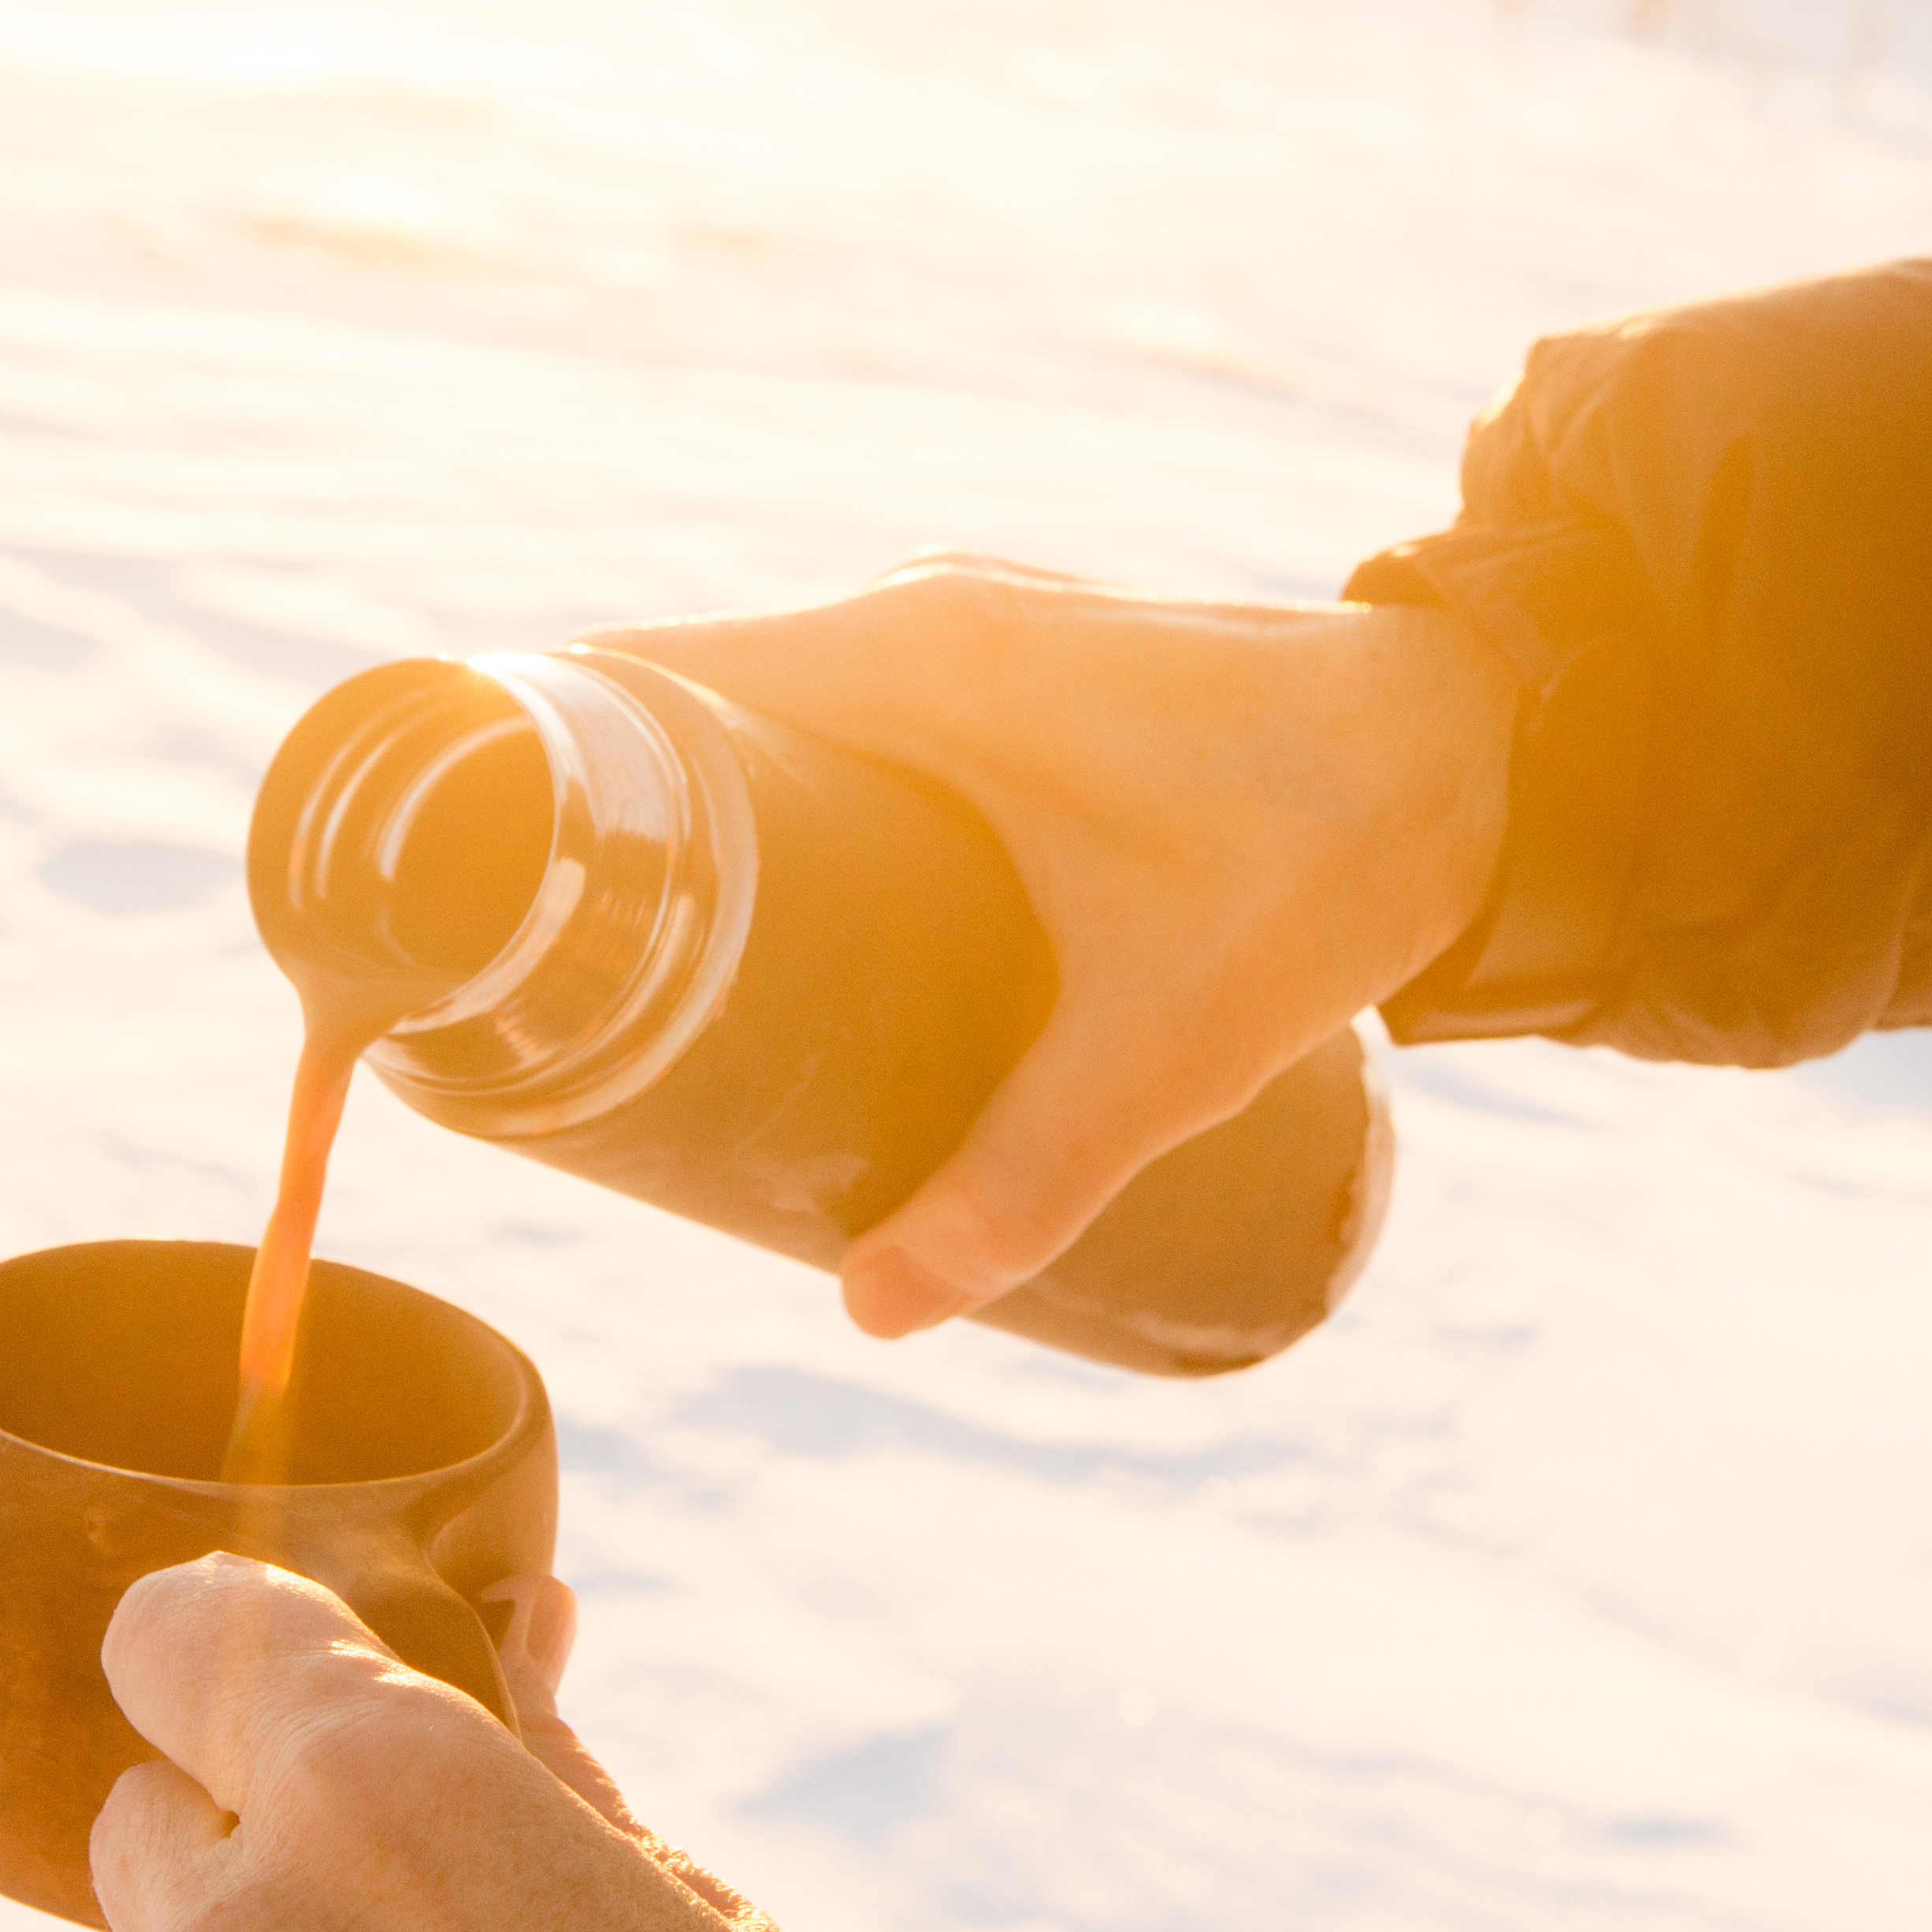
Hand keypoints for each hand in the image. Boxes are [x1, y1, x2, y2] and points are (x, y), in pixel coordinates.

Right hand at [596, 557, 1516, 1335]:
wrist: (1494, 748)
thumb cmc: (1331, 860)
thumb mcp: (1170, 1045)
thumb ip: (1024, 1178)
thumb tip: (875, 1311)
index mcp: (918, 659)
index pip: (647, 678)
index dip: (527, 767)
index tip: (438, 883)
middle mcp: (920, 621)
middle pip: (684, 709)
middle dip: (591, 836)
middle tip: (522, 993)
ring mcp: (968, 639)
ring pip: (766, 720)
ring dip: (686, 825)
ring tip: (605, 981)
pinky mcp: (1014, 678)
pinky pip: (840, 724)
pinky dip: (776, 804)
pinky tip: (753, 925)